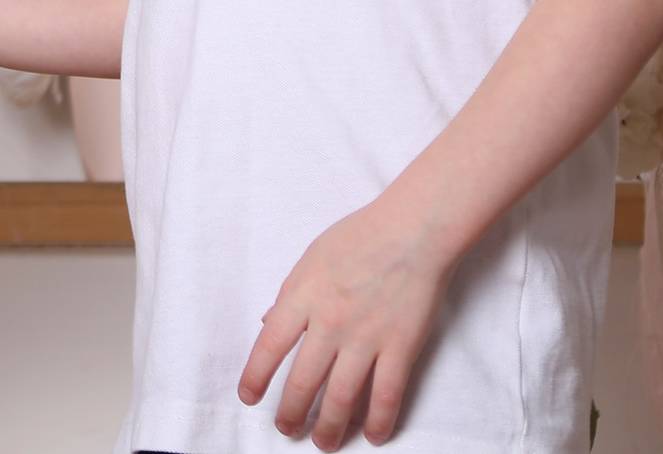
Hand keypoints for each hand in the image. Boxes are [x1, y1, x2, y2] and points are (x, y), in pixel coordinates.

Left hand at [238, 200, 453, 448]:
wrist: (412, 230)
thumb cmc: (359, 237)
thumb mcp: (310, 259)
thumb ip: (289, 294)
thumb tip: (268, 323)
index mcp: (302, 297)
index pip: (269, 346)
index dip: (256, 377)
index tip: (249, 398)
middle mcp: (330, 322)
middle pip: (303, 380)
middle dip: (292, 412)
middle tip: (286, 429)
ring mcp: (367, 337)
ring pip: (343, 396)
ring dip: (330, 426)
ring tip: (322, 442)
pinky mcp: (402, 346)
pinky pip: (388, 394)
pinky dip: (381, 420)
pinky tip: (374, 436)